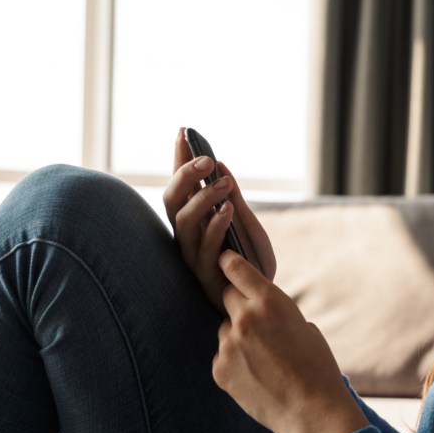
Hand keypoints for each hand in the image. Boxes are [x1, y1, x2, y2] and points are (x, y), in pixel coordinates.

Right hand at [163, 128, 276, 311]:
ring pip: (183, 223)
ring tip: (224, 182)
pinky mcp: (205, 275)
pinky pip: (205, 248)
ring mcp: (192, 256)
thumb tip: (220, 164)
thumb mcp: (246, 222)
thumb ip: (232, 196)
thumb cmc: (251, 261)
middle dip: (184, 175)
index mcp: (193, 220)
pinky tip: (228, 209)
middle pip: (171, 200)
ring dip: (203, 198)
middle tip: (207, 158)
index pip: (181, 183)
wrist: (262, 302)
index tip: (182, 130)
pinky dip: (215, 225)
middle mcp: (186, 236)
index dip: (178, 158)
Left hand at [212, 250, 369, 432]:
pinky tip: (256, 375)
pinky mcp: (220, 369)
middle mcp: (245, 318)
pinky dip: (234, 362)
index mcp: (270, 301)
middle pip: (227, 297)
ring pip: (225, 330)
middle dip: (238, 304)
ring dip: (238, 337)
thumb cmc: (317, 366)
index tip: (223, 259)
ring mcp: (229, 345)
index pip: (236, 269)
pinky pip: (223, 356)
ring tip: (264, 359)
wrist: (311, 410)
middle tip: (255, 322)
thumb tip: (260, 313)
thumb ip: (277, 314)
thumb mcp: (304, 327)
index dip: (229, 262)